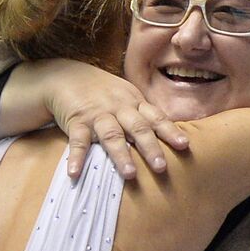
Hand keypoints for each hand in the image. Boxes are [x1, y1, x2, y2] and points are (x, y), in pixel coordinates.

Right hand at [0, 59, 187, 179]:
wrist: (66, 76)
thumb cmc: (101, 92)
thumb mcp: (125, 97)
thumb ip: (143, 115)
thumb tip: (169, 136)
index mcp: (133, 103)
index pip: (155, 117)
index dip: (170, 131)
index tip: (184, 145)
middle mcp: (118, 108)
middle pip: (137, 127)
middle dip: (150, 147)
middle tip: (161, 167)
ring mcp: (97, 115)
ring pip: (111, 135)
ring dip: (121, 155)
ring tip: (130, 174)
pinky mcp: (76, 121)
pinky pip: (78, 141)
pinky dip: (76, 157)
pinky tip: (74, 174)